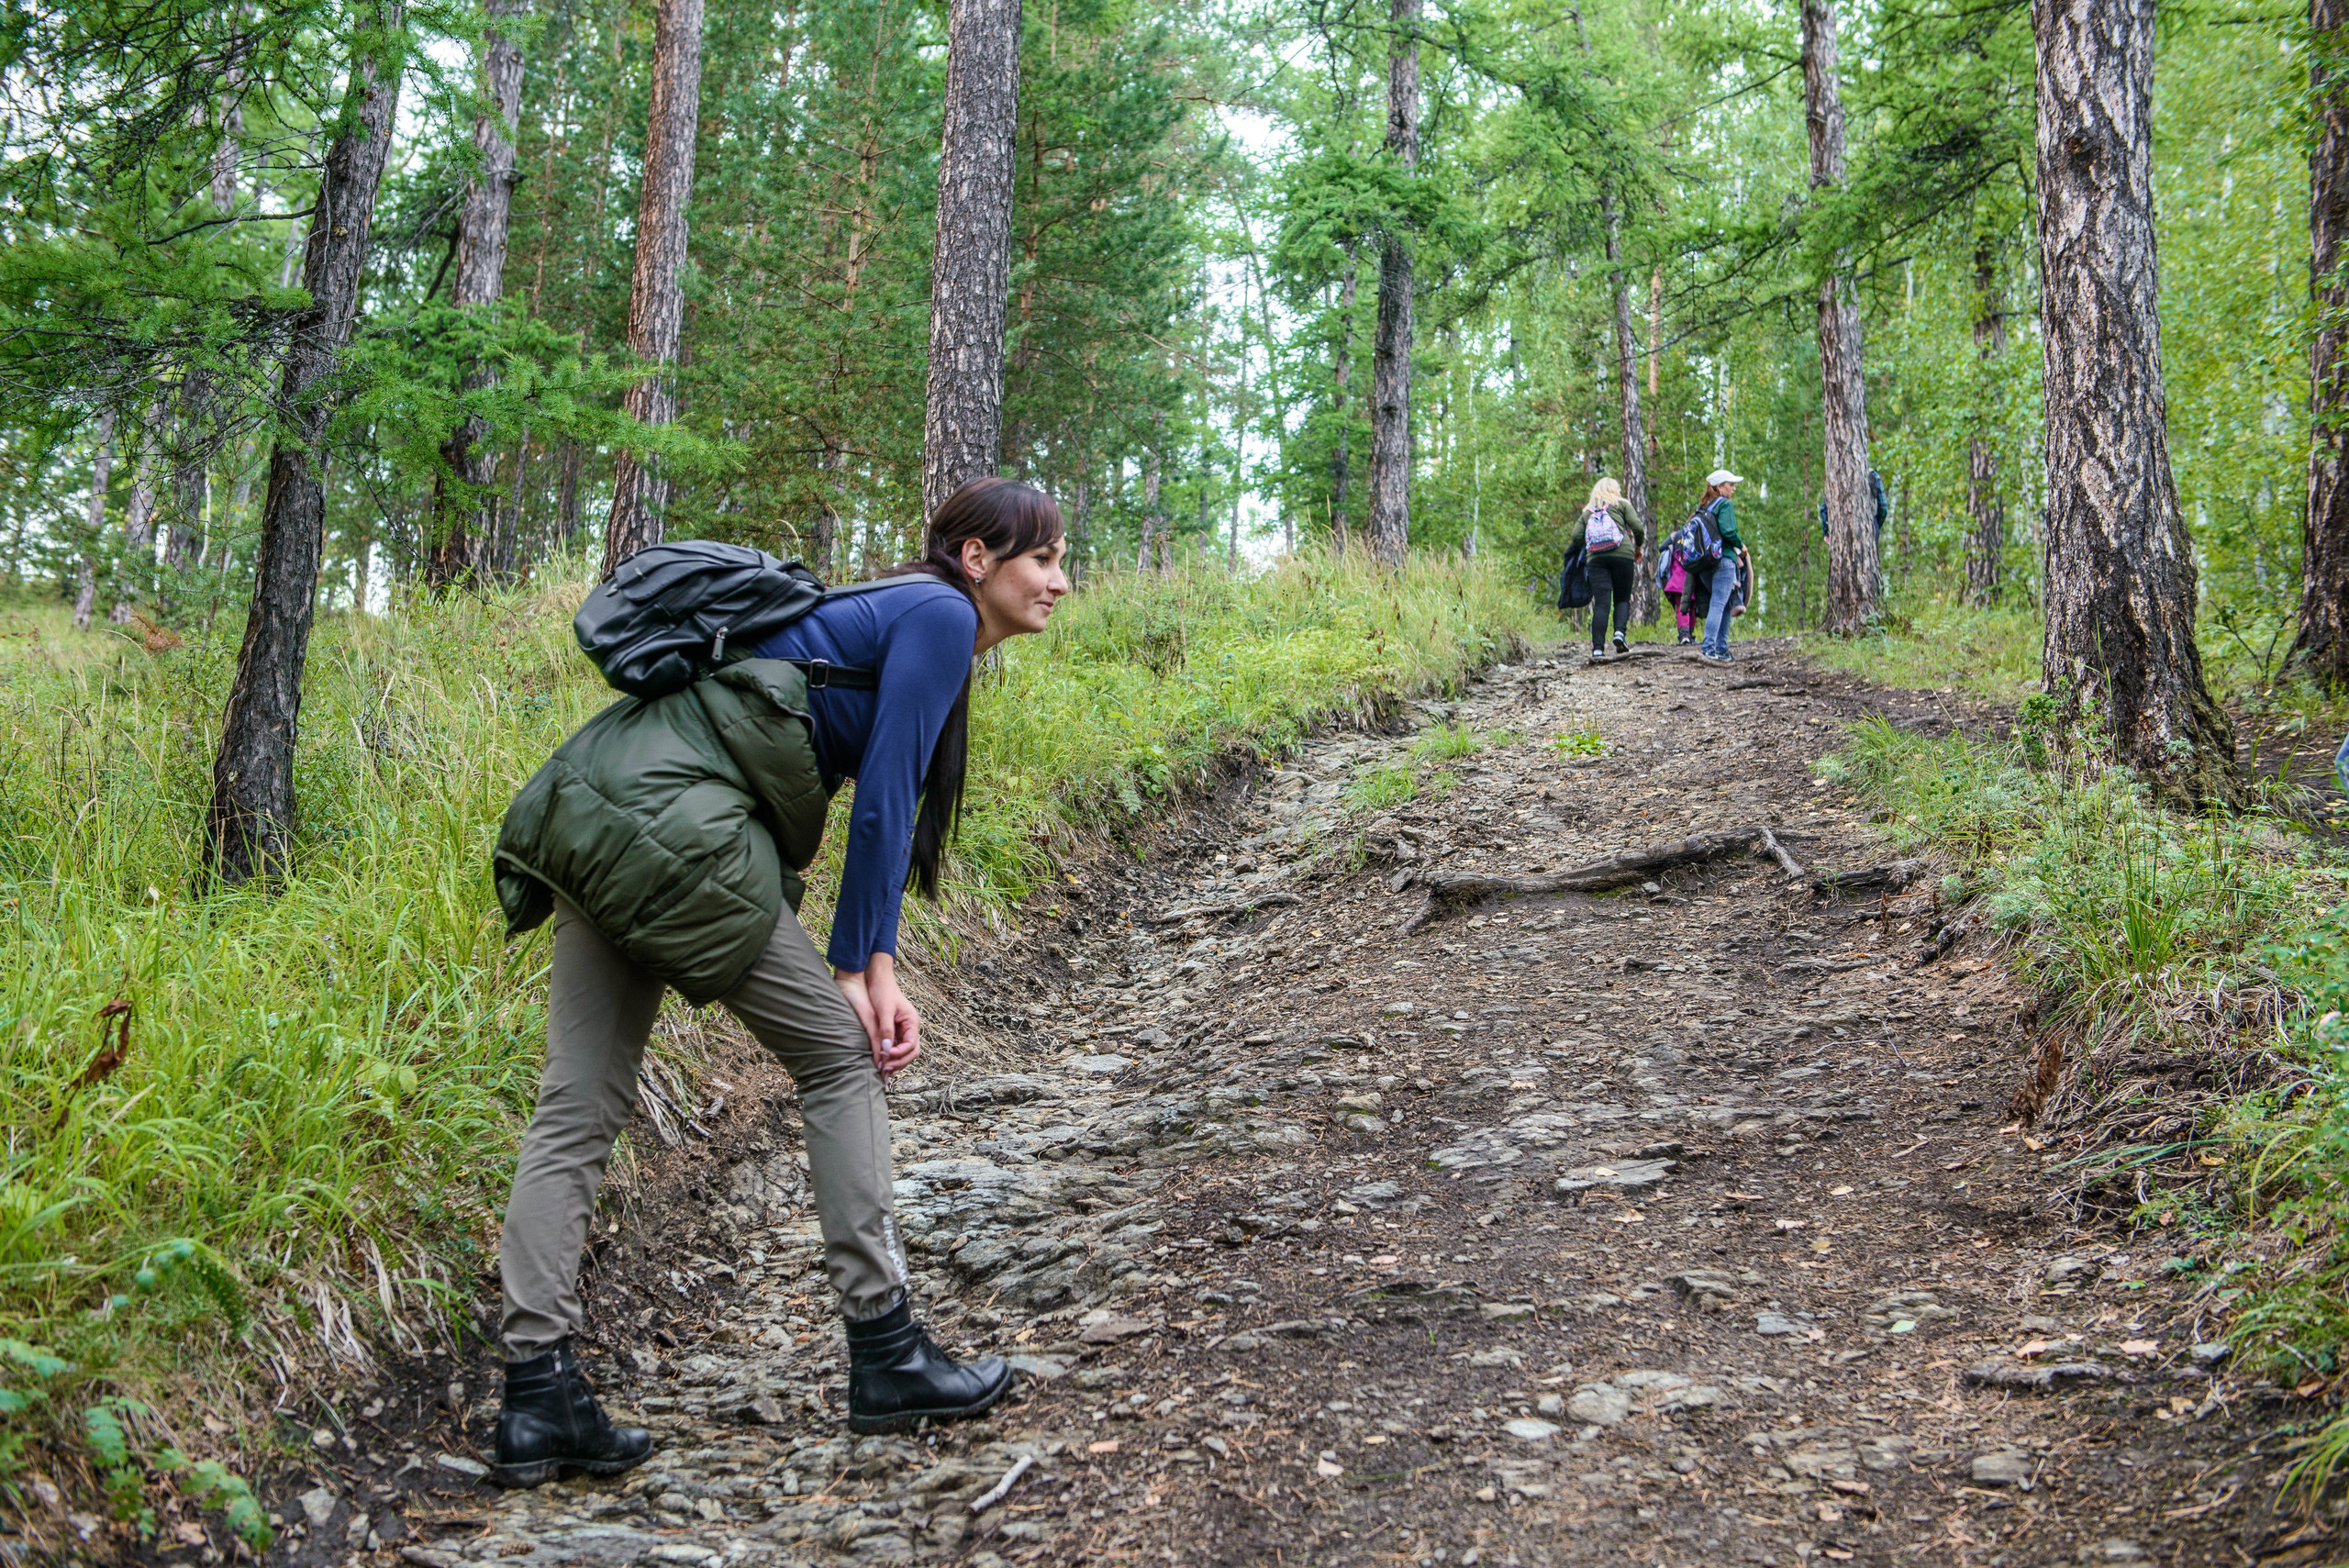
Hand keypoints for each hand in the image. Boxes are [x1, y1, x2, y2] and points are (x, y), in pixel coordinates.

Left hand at [834, 953, 922, 1078]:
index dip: (900, 1054)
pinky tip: (881, 1063)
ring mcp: (903, 1030)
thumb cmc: (882, 991)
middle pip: (911, 1052)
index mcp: (912, 1021)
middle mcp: (911, 1027)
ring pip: (905, 1052)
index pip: (912, 1045)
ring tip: (882, 1072)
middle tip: (884, 1071)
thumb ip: (886, 1030)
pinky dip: (891, 1057)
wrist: (877, 979)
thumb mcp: (884, 1010)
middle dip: (899, 1062)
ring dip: (895, 1062)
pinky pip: (897, 1048)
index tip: (886, 1058)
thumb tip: (887, 1051)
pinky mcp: (895, 1031)